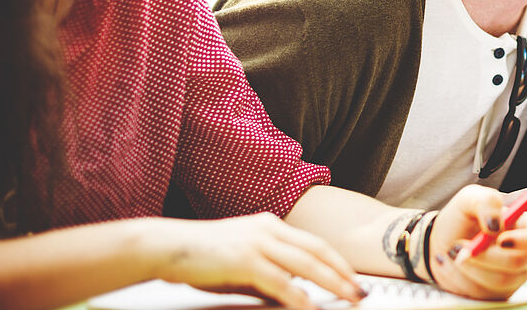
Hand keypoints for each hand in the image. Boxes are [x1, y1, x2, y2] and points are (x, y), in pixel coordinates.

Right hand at [141, 213, 361, 308]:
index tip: (353, 277)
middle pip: (317, 251)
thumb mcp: (240, 262)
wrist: (165, 247)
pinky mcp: (244, 259)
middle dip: (343, 272)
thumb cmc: (198, 256)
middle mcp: (267, 229)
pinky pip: (280, 280)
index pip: (313, 243)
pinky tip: (311, 307)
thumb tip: (291, 294)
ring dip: (332, 282)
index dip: (337, 261)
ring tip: (349, 297)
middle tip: (361, 290)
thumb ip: (267, 274)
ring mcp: (257, 242)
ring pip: (306, 264)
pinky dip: (299, 295)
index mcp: (269, 225)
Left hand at [428, 185, 526, 299]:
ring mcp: (515, 274)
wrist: (442, 243)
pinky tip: (456, 264)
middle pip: (520, 261)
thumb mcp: (469, 198)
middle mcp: (526, 251)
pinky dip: (465, 276)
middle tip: (464, 247)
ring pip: (501, 279)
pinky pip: (486, 291)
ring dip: (471, 265)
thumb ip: (486, 201)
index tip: (500, 239)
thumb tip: (496, 224)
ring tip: (455, 250)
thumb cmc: (462, 219)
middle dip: (487, 255)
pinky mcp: (500, 291)